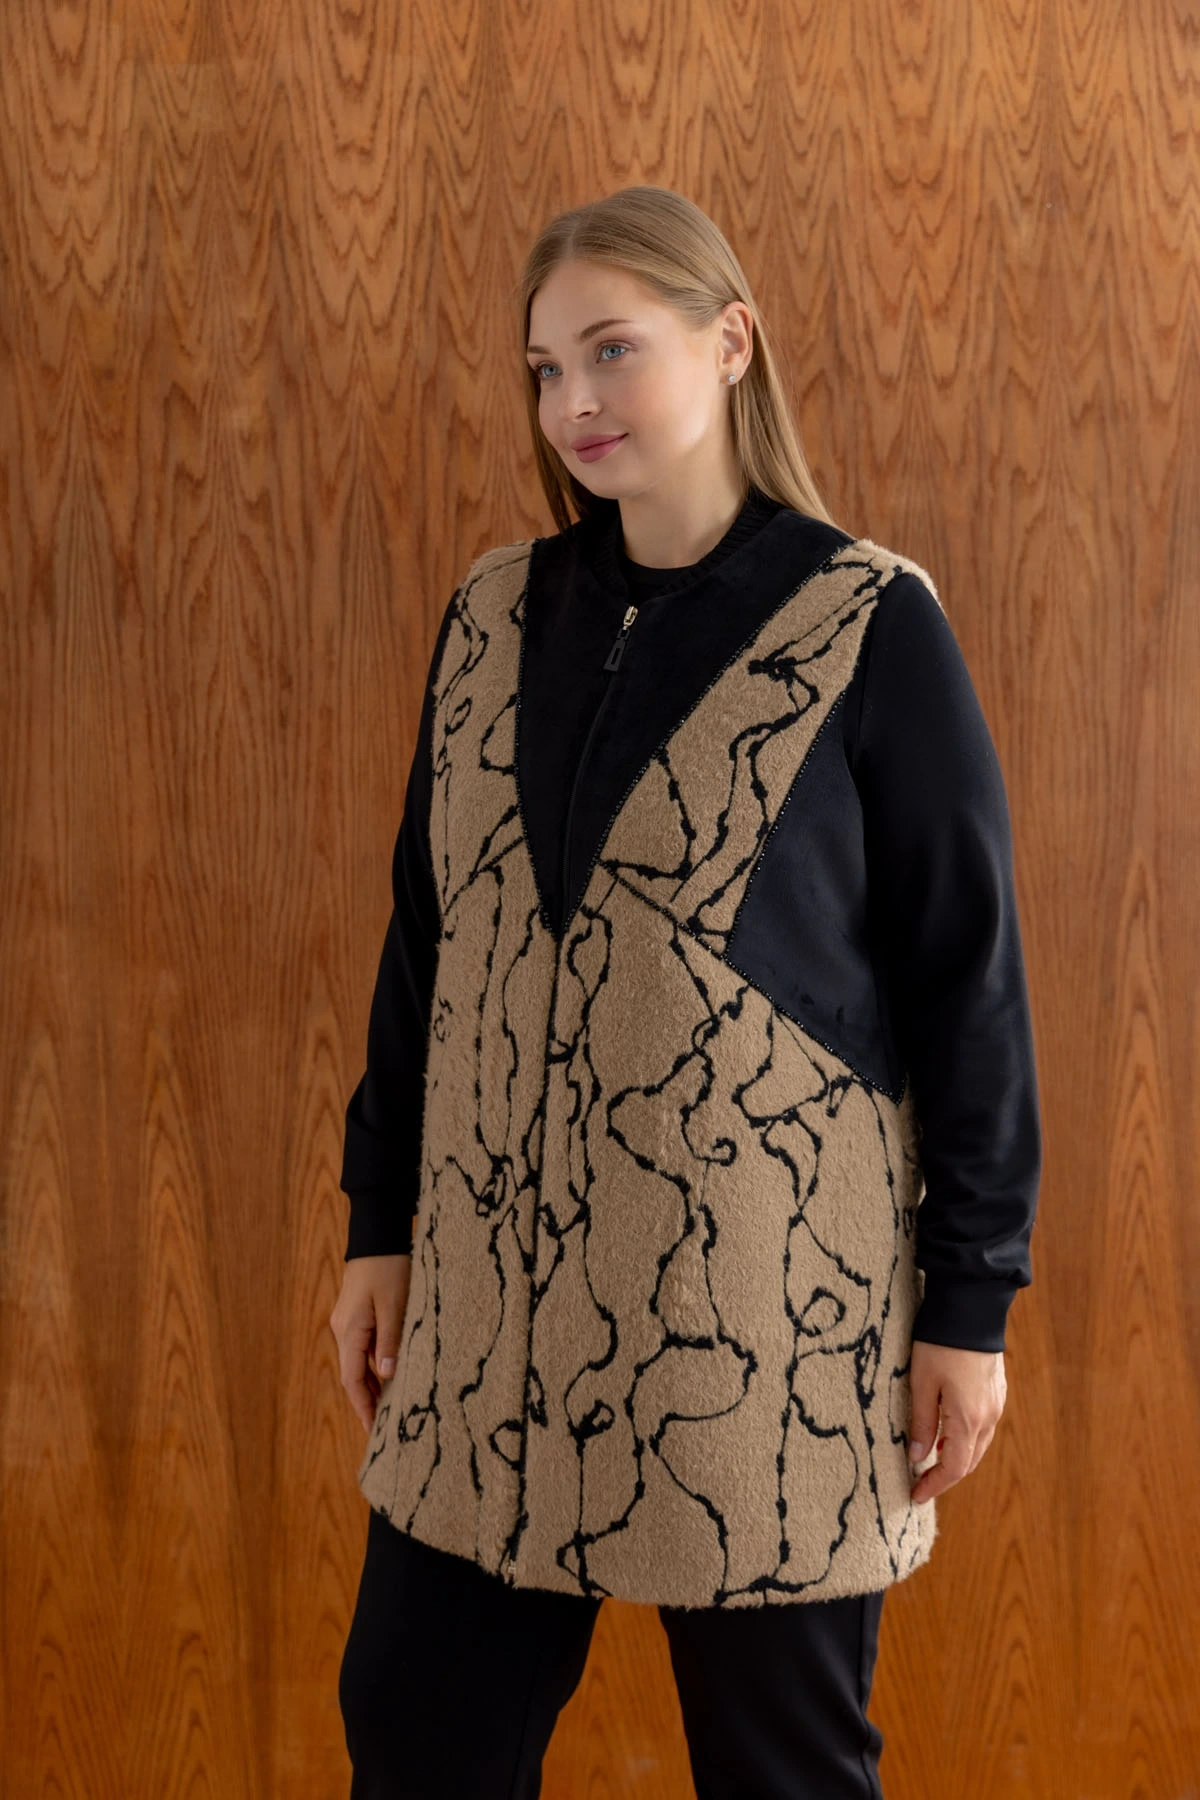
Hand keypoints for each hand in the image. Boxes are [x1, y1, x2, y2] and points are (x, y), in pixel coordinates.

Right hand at [330, 1253, 411, 1431]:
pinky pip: (363, 1349)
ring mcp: (348, 1322)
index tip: (373, 1430)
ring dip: (371, 1386)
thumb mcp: (395, 1305)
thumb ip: (390, 1341)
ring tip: (387, 1409)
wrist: (377, 1236)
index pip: (353, 1379)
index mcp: (350, 1331)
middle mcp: (344, 1330)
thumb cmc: (389, 1267)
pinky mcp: (357, 1315)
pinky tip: (388, 1376)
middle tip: (383, 1428)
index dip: (363, 1406)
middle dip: (366, 1402)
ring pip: (358, 1363)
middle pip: (353, 1375)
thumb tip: (387, 1375)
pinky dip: (373, 1367)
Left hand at [907, 1338, 1006, 1502]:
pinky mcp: (996, 1391)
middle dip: (946, 1475)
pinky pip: (983, 1427)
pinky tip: (949, 1433)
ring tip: (931, 1460)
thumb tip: (917, 1456)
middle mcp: (988, 1417)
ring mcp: (996, 1404)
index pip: (954, 1468)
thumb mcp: (922, 1383)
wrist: (972, 1308)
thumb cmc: (941, 1344)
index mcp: (969, 1420)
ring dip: (957, 1457)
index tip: (916, 1495)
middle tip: (922, 1483)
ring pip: (978, 1445)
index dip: (935, 1485)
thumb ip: (921, 1422)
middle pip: (969, 1461)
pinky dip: (966, 1439)